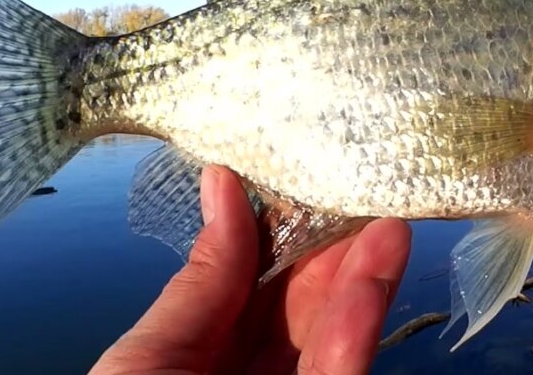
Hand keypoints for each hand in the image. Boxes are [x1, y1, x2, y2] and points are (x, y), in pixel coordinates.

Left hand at [90, 165, 411, 374]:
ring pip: (332, 336)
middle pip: (297, 307)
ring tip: (384, 216)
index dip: (271, 232)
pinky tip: (379, 263)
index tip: (293, 177)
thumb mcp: (148, 359)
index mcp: (195, 362)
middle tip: (353, 189)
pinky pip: (341, 373)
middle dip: (327, 248)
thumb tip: (222, 186)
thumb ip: (202, 282)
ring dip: (361, 276)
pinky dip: (362, 318)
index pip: (243, 286)